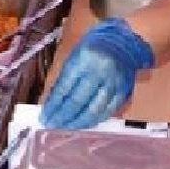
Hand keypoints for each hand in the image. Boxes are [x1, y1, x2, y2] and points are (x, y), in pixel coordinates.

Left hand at [40, 19, 154, 129]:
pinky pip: (108, 111)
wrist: (124, 40)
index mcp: (83, 59)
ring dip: (78, 122)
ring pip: (94, 110)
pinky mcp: (124, 92)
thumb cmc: (94, 46)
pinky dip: (95, 120)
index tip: (45, 116)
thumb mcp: (75, 55)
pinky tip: (85, 124)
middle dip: (63, 116)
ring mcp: (113, 83)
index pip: (64, 87)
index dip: (54, 105)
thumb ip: (66, 78)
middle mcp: (99, 71)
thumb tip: (53, 101)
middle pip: (78, 101)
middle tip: (53, 125)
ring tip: (66, 128)